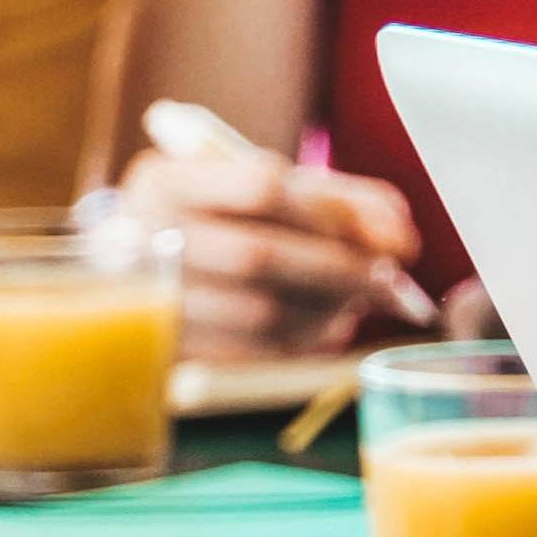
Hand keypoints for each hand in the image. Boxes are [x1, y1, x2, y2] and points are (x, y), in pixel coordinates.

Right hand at [111, 147, 426, 358]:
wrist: (137, 282)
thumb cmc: (219, 226)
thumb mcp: (261, 193)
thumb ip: (337, 200)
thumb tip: (399, 237)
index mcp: (162, 181)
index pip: (262, 185)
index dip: (338, 214)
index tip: (396, 240)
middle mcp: (138, 237)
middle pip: (260, 255)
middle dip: (345, 271)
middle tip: (394, 284)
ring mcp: (142, 302)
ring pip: (259, 312)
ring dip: (328, 312)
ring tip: (355, 305)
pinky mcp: (162, 353)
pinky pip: (250, 355)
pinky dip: (302, 344)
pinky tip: (322, 329)